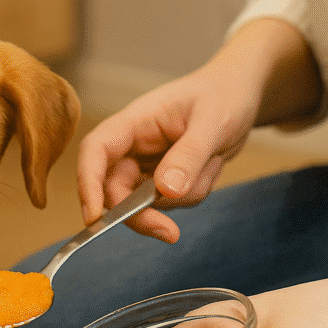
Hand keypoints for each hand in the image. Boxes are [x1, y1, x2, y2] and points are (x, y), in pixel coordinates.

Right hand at [77, 66, 257, 243]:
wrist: (239, 95)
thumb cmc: (224, 94)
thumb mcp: (213, 122)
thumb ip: (189, 155)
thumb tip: (166, 191)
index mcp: (134, 121)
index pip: (95, 151)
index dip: (87, 183)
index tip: (93, 217)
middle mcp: (133, 144)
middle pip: (114, 189)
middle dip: (140, 214)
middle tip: (170, 233)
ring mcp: (146, 163)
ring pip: (146, 203)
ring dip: (183, 196)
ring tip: (213, 161)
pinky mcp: (162, 178)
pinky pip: (169, 203)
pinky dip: (193, 194)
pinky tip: (211, 165)